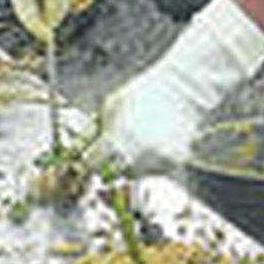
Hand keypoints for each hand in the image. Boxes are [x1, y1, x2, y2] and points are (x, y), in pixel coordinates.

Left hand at [89, 0, 263, 174]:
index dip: (91, 162)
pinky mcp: (173, 163)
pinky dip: (153, 159)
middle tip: (118, 145)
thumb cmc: (142, 93)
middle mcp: (136, 155)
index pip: (93, 165)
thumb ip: (95, 131)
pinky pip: (156, 168)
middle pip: (115, 173)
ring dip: (133, 162)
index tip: (93, 158)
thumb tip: (83, 149)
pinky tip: (156, 140)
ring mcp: (157, 161)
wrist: (181, 89)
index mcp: (116, 140)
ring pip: (136, 173)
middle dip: (112, 163)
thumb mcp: (109, 106)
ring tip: (141, 138)